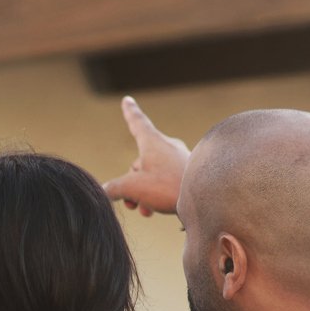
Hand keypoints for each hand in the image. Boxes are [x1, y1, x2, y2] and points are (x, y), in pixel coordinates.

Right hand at [102, 96, 188, 216]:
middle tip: (130, 202)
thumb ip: (114, 188)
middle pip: (140, 160)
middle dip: (130, 183)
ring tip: (143, 210)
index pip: (137, 123)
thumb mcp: (133, 188)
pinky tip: (155, 210)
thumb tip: (104, 190)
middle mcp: (166, 146)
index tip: (127, 100)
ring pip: (152, 173)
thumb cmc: (167, 187)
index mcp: (152, 142)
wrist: (205, 197)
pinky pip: (165, 180)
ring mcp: (179, 159)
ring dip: (142, 193)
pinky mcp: (188, 172)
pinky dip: (156, 194)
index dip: (129, 112)